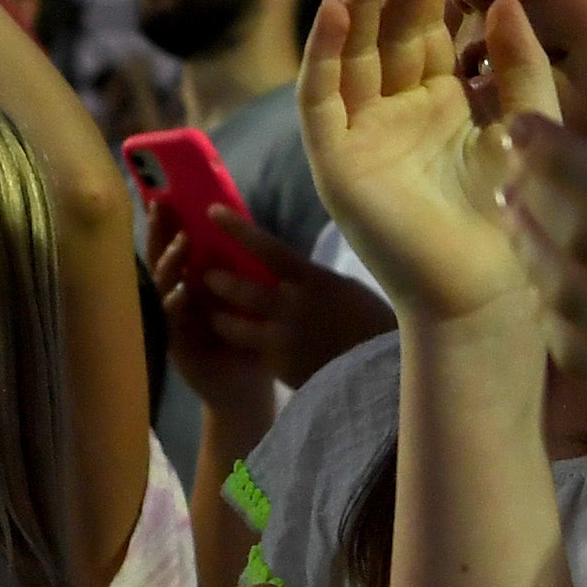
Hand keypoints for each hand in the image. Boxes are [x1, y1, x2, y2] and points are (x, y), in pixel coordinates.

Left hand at [149, 206, 393, 408]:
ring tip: (209, 314)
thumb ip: (312, 281)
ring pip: (233, 326)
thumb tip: (290, 271)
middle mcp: (291, 306)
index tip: (212, 212)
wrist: (385, 374)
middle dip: (215, 280)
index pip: (265, 246)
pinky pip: (250, 353)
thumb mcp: (345, 291)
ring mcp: (282, 338)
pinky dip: (241, 347)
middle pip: (239, 287)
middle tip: (202, 274)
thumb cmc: (373, 326)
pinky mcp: (279, 367)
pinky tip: (235, 347)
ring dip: (218, 317)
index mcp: (312, 280)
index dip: (236, 228)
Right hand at [296, 0, 554, 326]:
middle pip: (386, 30)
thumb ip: (519, 65)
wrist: (487, 297)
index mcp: (437, 102)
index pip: (425, 28)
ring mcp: (360, 134)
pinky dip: (323, 54)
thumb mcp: (529, 127)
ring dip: (357, 0)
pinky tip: (336, 10)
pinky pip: (321, 98)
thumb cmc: (513, 223)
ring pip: (351, 51)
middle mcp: (393, 112)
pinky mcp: (335, 162)